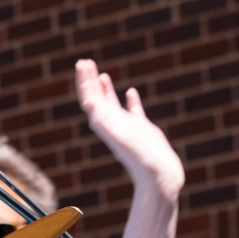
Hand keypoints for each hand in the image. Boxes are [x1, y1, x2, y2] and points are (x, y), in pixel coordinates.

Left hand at [75, 59, 182, 199]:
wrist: (158, 176)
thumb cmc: (139, 157)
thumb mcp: (120, 135)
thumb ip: (104, 120)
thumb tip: (88, 103)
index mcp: (103, 123)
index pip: (88, 98)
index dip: (83, 81)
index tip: (80, 63)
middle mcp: (111, 124)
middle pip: (96, 98)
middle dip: (89, 80)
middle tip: (84, 61)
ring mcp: (127, 127)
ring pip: (112, 104)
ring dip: (105, 88)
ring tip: (100, 73)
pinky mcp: (142, 131)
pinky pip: (134, 112)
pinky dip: (130, 101)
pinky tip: (130, 92)